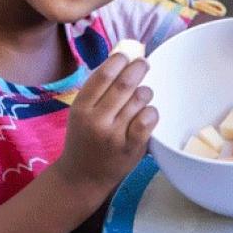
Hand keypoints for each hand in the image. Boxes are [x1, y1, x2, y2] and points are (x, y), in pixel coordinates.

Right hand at [54, 51, 155, 194]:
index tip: (127, 56)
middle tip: (144, 64)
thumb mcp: (81, 113)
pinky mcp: (131, 147)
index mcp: (81, 108)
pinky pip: (148, 120)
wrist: (82, 177)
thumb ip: (97, 90)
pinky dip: (151, 112)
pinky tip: (147, 112)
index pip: (103, 75)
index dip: (119, 60)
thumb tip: (121, 58)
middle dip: (138, 69)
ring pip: (139, 100)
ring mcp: (114, 135)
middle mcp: (96, 120)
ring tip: (143, 94)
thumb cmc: (84, 139)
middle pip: (124, 85)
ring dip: (145, 92)